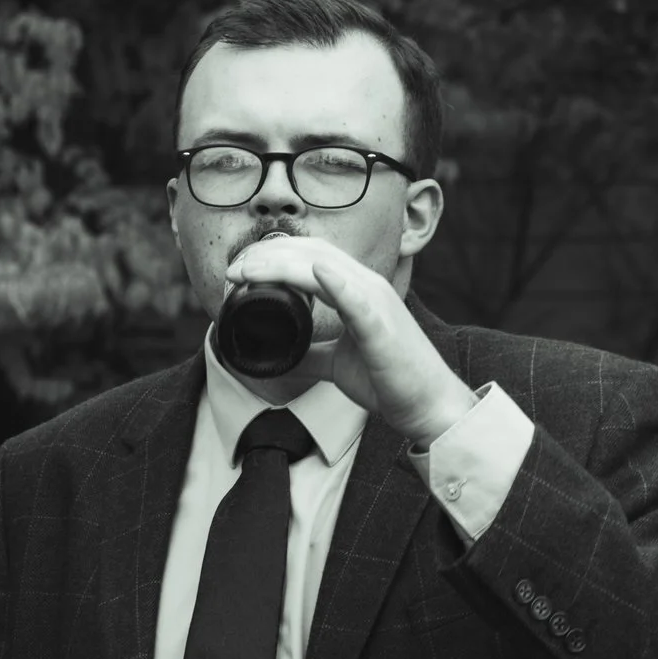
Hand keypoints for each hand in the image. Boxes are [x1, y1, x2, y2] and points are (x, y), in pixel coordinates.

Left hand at [225, 235, 475, 445]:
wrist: (425, 404)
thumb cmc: (388, 379)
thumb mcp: (337, 364)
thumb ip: (311, 355)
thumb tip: (279, 358)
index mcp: (357, 290)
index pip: (312, 256)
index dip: (274, 256)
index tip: (238, 270)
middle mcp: (368, 287)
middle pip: (313, 254)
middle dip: (267, 256)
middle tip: (232, 270)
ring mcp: (376, 303)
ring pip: (325, 268)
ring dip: (282, 265)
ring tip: (247, 270)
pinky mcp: (381, 327)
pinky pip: (357, 299)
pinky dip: (335, 283)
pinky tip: (316, 274)